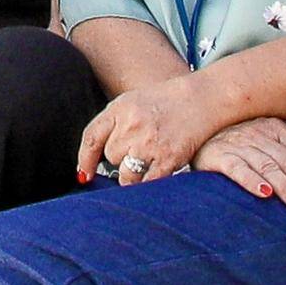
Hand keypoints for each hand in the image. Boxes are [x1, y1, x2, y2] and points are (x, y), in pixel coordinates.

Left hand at [79, 63, 231, 186]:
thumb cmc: (165, 101)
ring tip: (145, 164)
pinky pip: (148, 184)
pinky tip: (152, 177)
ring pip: (126, 175)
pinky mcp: (168, 158)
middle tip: (137, 149)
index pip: (91, 139)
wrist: (201, 99)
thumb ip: (113, 124)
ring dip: (132, 176)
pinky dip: (147, 185)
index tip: (84, 175)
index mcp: (120, 109)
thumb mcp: (132, 102)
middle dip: (119, 158)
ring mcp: (150, 143)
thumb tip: (93, 157)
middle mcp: (132, 126)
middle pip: (111, 157)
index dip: (85, 160)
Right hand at [194, 118, 285, 214]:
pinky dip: (251, 180)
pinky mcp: (216, 156)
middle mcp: (258, 133)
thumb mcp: (271, 137)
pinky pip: (236, 167)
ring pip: (269, 166)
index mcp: (275, 128)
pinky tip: (264, 193)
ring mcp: (237, 143)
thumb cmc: (238, 139)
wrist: (194, 129)